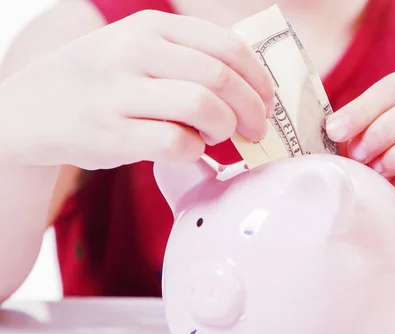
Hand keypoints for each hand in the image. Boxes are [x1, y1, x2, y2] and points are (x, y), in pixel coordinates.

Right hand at [0, 10, 274, 169]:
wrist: (33, 108)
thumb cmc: (104, 82)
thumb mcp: (138, 48)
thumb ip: (189, 57)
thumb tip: (253, 85)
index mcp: (151, 27)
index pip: (228, 45)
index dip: (258, 79)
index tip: (267, 101)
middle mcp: (135, 52)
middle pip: (221, 78)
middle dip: (252, 109)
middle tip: (256, 128)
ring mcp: (120, 93)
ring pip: (203, 107)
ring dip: (225, 128)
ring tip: (217, 135)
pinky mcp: (112, 134)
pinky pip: (177, 143)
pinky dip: (195, 150)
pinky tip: (188, 148)